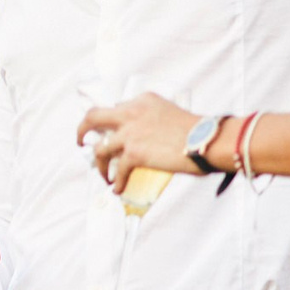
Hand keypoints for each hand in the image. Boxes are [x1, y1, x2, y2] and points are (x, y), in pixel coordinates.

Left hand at [75, 93, 200, 189]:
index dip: (111, 123)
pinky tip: (119, 188)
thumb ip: (153, 121)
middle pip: (93, 117)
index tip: (110, 132)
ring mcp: (130, 132)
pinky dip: (117, 182)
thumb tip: (146, 140)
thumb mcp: (170, 114)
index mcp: (142, 101)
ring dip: (100, 165)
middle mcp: (131, 113)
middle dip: (82, 130)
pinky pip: (118, 171)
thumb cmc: (198, 131)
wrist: (207, 140)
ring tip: (105, 175)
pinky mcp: (134, 153)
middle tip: (81, 141)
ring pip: (99, 149)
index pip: (117, 108)